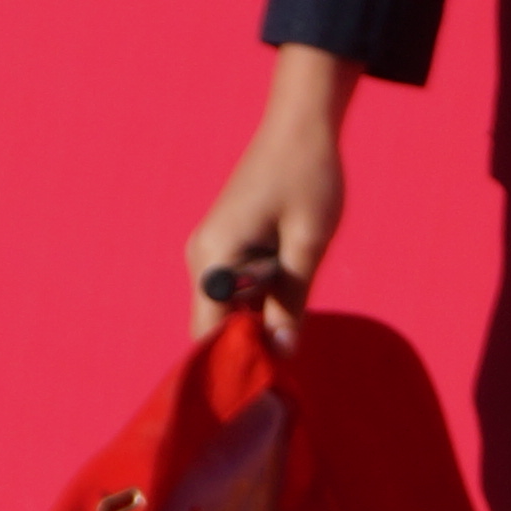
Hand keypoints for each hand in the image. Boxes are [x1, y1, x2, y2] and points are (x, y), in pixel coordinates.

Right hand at [187, 46, 358, 342]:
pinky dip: (258, 303)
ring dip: (256, 324)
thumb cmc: (308, 178)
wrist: (300, 125)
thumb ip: (292, 302)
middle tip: (289, 365)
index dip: (234, 364)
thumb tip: (283, 353)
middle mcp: (202, 256)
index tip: (265, 386)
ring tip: (293, 331)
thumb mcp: (308, 246)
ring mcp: (210, 249)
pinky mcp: (224, 244)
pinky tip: (288, 302)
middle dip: (248, 347)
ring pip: (227, 309)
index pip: (208, 333)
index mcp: (215, 256)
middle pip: (215, 325)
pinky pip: (235, 290)